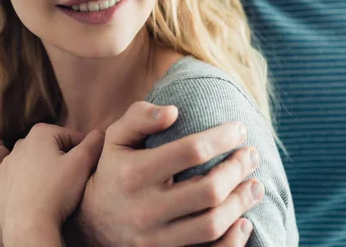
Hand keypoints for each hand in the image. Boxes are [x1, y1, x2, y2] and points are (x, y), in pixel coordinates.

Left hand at [0, 123, 104, 246]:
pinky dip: (28, 185)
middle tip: (69, 183)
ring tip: (53, 192)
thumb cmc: (56, 192)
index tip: (82, 172)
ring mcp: (6, 163)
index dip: (83, 155)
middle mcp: (20, 143)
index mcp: (41, 132)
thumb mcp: (83, 163)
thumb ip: (94, 143)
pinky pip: (19, 179)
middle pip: (53, 149)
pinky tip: (36, 197)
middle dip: (63, 162)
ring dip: (46, 173)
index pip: (73, 138)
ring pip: (36, 164)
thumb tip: (100, 133)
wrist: (28, 226)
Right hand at [72, 102, 261, 246]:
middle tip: (252, 155)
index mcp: (133, 173)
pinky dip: (233, 241)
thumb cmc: (112, 171)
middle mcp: (144, 208)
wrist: (91, 223)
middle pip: (208, 190)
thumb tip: (173, 111)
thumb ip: (139, 118)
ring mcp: (154, 239)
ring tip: (255, 185)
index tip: (239, 129)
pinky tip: (244, 222)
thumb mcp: (116, 140)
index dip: (222, 137)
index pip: (190, 151)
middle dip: (238, 169)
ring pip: (212, 224)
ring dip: (242, 203)